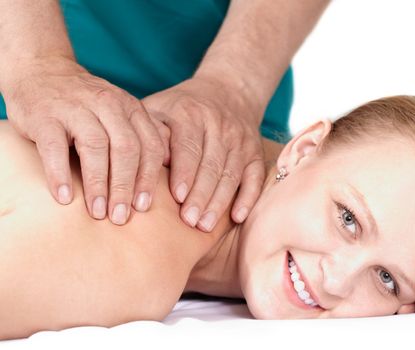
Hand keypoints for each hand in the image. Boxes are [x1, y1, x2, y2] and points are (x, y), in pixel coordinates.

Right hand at [2, 56, 164, 224]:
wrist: (43, 71)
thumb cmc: (87, 105)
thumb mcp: (120, 113)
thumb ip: (142, 135)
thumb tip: (168, 168)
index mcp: (130, 108)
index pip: (149, 145)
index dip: (148, 178)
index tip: (144, 207)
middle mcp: (108, 105)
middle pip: (126, 149)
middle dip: (126, 186)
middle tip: (121, 218)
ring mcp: (76, 108)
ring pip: (95, 148)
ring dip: (98, 184)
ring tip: (98, 212)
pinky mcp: (46, 115)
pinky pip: (55, 147)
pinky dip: (60, 173)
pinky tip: (64, 197)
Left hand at [142, 75, 265, 231]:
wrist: (228, 92)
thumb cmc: (181, 108)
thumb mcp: (160, 109)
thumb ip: (150, 132)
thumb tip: (139, 159)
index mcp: (191, 113)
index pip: (188, 146)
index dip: (184, 172)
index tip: (178, 197)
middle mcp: (219, 124)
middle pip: (211, 164)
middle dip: (200, 194)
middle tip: (189, 222)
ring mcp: (240, 139)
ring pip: (231, 174)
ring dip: (219, 201)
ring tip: (204, 225)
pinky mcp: (256, 151)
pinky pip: (255, 177)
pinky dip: (248, 197)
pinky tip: (237, 216)